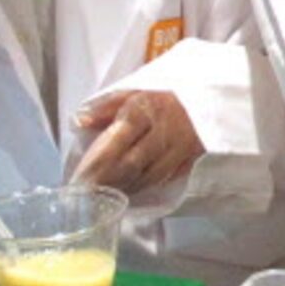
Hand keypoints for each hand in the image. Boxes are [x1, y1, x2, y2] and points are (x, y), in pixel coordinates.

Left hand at [69, 89, 201, 193]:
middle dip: (109, 181)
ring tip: (108, 193)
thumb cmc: (162, 96)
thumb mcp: (132, 92)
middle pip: (133, 163)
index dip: (98, 162)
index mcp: (145, 109)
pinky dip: (148, 186)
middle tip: (91, 193)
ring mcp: (181, 145)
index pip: (117, 141)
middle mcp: (164, 129)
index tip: (82, 177)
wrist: (205, 95)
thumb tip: (79, 121)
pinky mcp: (194, 156)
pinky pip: (168, 177)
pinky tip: (132, 190)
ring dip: (128, 187)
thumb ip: (105, 107)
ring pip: (151, 175)